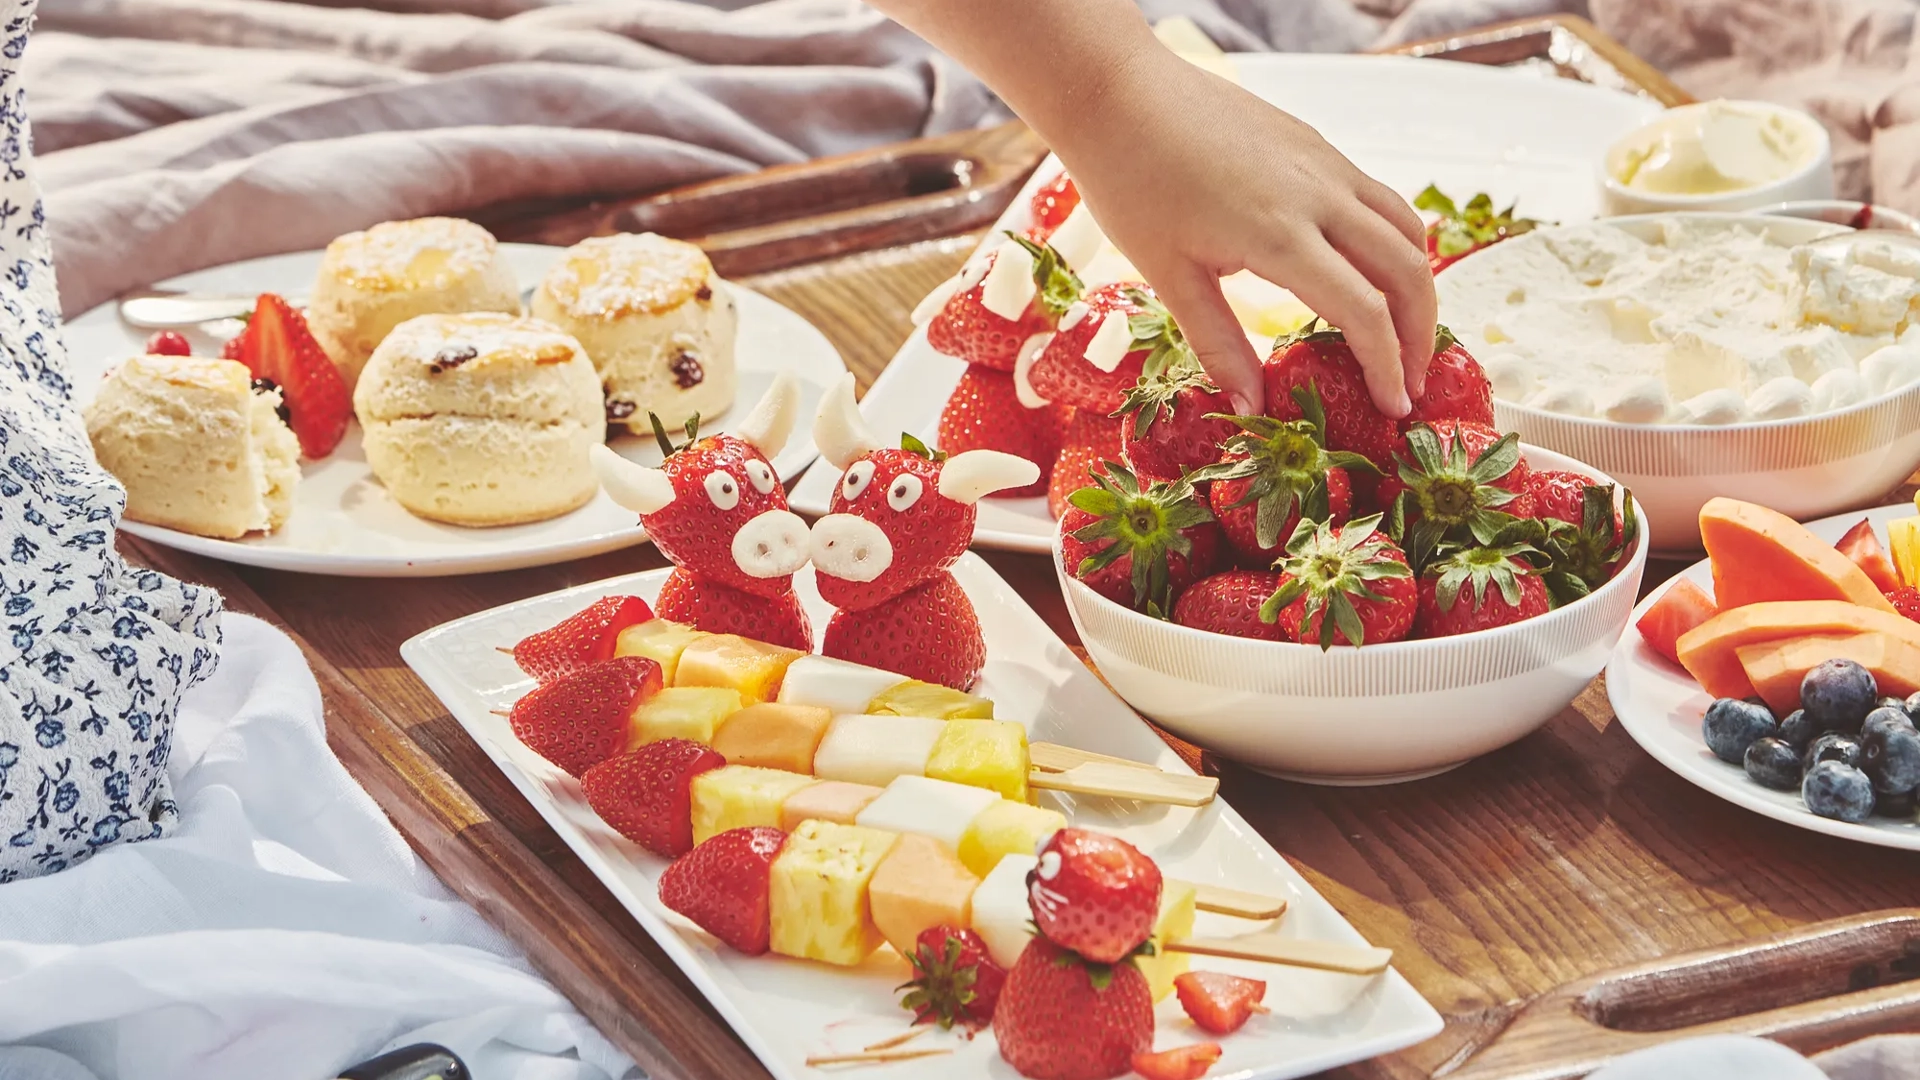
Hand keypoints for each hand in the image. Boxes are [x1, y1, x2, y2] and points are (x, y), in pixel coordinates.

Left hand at [1052, 49, 1436, 417]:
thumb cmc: (1132, 183)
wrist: (1120, 94)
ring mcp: (1325, 164)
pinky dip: (1395, 245)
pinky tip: (1372, 275)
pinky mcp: (1318, 146)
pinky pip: (1379, 200)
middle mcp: (1319, 195)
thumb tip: (1253, 408)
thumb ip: (1219, 344)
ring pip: (1405, 229)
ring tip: (1402, 336)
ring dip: (1416, 288)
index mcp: (1280, 235)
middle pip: (1406, 270)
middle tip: (1409, 384)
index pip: (1364, 311)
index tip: (1393, 408)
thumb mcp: (1169, 276)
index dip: (1386, 366)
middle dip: (1420, 335)